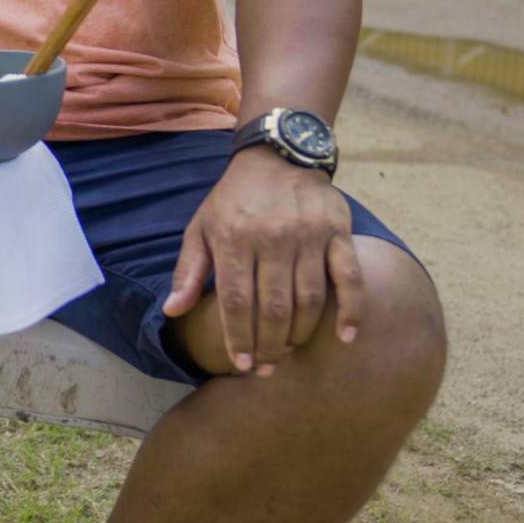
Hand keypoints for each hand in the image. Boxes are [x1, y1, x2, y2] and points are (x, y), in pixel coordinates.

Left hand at [163, 146, 363, 375]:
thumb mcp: (200, 226)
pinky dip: (350, 310)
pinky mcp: (338, 232)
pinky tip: (345, 337)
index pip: (236, 300)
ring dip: (300, 333)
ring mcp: (308, 235)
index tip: (241, 363)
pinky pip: (349, 277)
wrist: (277, 155)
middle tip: (266, 367)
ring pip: (309, 299)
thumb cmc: (234, 199)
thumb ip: (188, 270)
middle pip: (273, 306)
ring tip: (289, 353)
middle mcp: (272, 237)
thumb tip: (173, 311)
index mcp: (234, 238)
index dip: (238, 336)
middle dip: (269, 345)